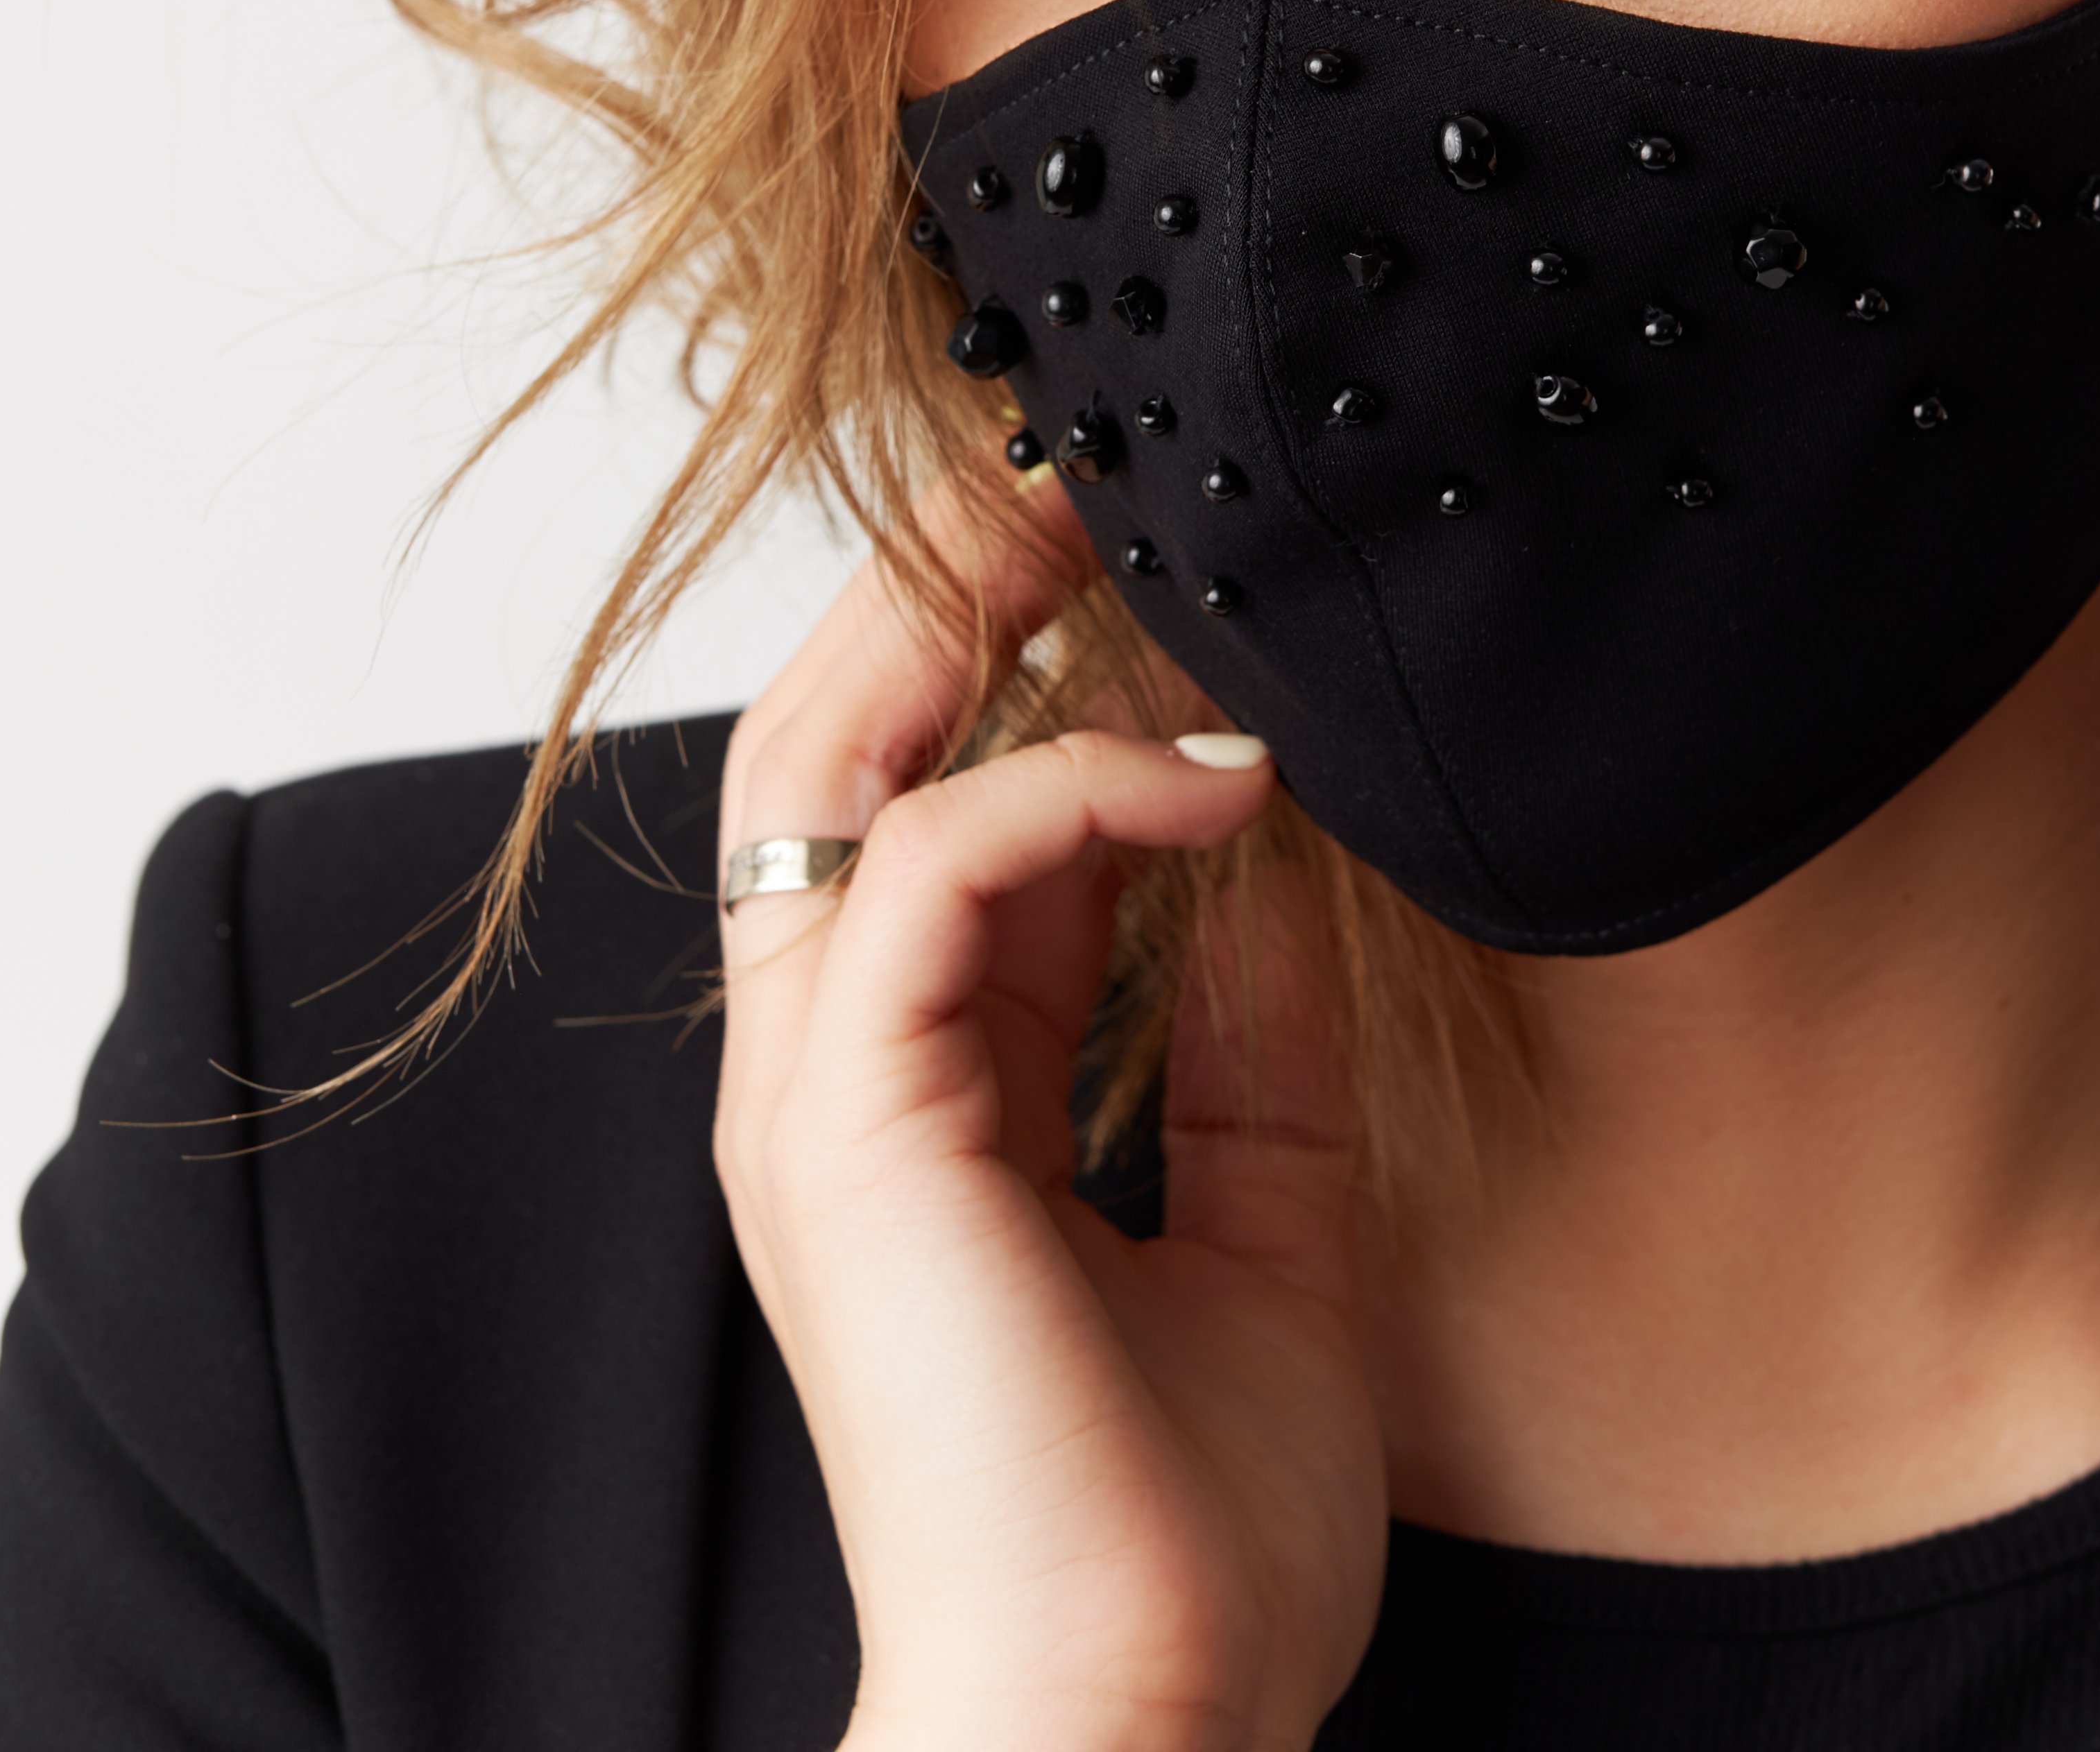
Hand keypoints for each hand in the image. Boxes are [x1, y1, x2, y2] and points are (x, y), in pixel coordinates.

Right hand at [713, 466, 1386, 1751]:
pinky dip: (1068, 787)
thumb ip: (1252, 1051)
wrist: (1137, 1725)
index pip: (916, 813)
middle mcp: (833, 1081)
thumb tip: (1279, 868)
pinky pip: (931, 866)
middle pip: (826, 742)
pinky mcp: (854, 1126)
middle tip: (1089, 472)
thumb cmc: (1183, 1544)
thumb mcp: (1270, 1236)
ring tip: (1123, 536)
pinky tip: (1214, 779)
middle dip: (947, 584)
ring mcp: (821, 1098)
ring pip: (834, 761)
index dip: (1013, 667)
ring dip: (977, 623)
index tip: (1144, 568)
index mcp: (908, 1107)